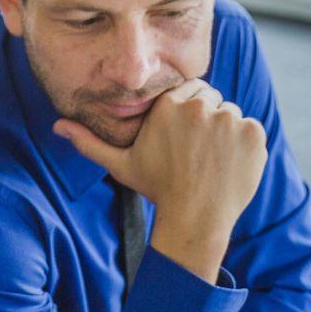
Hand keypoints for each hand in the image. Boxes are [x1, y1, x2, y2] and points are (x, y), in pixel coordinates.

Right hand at [53, 78, 266, 281]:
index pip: (192, 91)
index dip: (190, 115)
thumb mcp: (121, 164)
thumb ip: (90, 142)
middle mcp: (199, 106)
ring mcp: (229, 119)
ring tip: (213, 163)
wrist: (194, 220)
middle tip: (199, 154)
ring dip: (227, 134)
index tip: (186, 141)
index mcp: (169, 105)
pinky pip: (252, 130)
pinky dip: (246, 147)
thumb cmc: (157, 190)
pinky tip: (230, 167)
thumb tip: (58, 126)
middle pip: (213, 100)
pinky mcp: (252, 133)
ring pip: (232, 116)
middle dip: (208, 122)